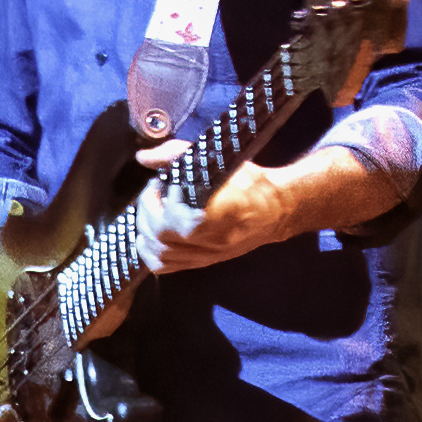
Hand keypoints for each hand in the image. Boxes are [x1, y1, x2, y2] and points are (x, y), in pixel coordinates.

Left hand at [126, 150, 306, 276]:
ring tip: (151, 209)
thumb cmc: (251, 183)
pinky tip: (149, 234)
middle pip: (163, 234)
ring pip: (160, 253)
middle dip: (148, 209)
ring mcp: (207, 255)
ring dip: (145, 229)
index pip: (179, 217)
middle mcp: (213, 239)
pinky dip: (149, 252)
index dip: (163, 198)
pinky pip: (165, 266)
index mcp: (221, 213)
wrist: (276, 210)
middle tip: (153, 190)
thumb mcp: (218, 161)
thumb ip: (178, 154)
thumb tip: (144, 157)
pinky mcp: (203, 263)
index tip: (164, 180)